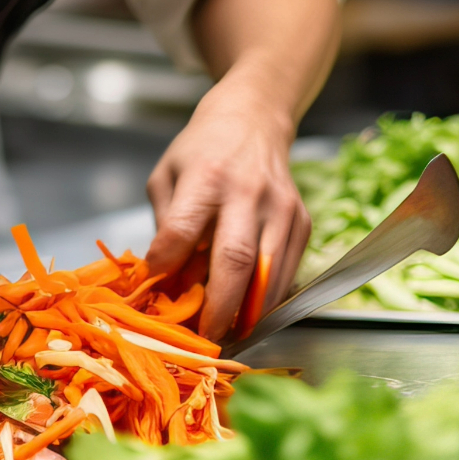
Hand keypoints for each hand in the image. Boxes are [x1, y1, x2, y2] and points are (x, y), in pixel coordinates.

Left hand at [143, 77, 310, 342]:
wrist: (253, 120)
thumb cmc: (201, 151)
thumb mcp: (166, 176)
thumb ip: (165, 226)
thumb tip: (163, 281)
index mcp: (205, 176)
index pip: (183, 228)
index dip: (168, 264)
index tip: (156, 287)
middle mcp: (248, 192)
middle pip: (236, 260)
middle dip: (219, 308)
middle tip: (205, 340)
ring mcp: (281, 208)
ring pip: (269, 275)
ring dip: (248, 313)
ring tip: (227, 336)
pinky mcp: (303, 221)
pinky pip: (288, 272)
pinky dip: (268, 299)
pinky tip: (250, 312)